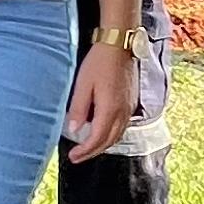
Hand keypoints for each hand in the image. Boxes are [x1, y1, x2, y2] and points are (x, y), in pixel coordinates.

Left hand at [62, 38, 138, 160]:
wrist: (120, 46)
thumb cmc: (99, 63)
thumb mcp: (83, 85)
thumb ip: (78, 109)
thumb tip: (73, 130)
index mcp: (109, 110)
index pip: (97, 139)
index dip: (84, 151)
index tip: (72, 157)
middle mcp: (122, 113)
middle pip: (109, 141)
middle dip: (93, 152)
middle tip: (78, 157)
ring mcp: (129, 108)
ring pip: (117, 135)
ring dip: (103, 145)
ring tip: (88, 149)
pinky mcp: (131, 103)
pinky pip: (122, 127)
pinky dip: (111, 135)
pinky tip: (102, 133)